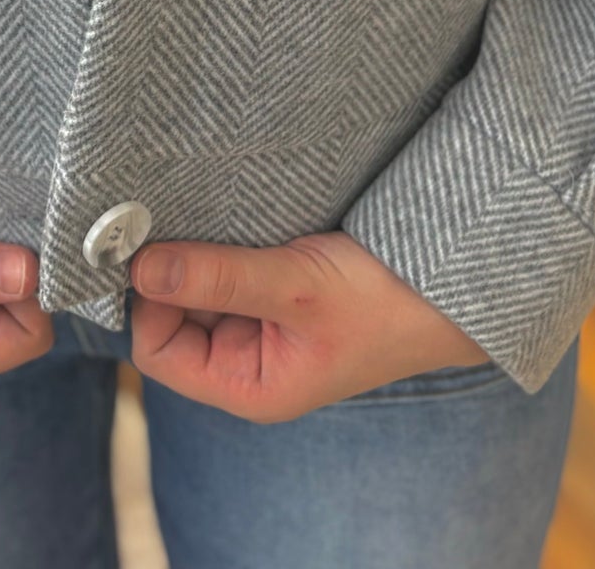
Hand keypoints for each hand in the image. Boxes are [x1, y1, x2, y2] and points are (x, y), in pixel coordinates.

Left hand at [130, 231, 488, 421]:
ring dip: (197, 250)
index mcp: (248, 386)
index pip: (157, 350)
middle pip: (171, 314)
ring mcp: (261, 324)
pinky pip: (227, 266)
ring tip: (206, 208)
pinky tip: (229, 210)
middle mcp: (246, 361)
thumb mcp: (297, 287)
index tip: (151, 244)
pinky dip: (222, 240)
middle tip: (168, 211)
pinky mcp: (276, 290)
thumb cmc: (385, 301)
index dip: (148, 300)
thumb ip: (219, 277)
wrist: (454, 282)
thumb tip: (141, 268)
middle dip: (171, 269)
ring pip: (197, 285)